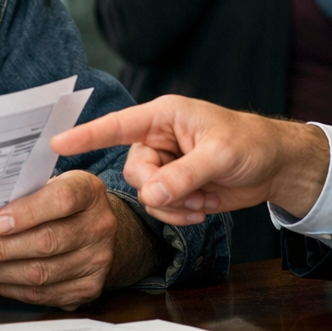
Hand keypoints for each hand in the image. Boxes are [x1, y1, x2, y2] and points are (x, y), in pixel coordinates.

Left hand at [0, 171, 119, 308]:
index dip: (28, 212)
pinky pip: (43, 295)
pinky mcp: (89, 289)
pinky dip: (12, 289)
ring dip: (0, 273)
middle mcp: (99, 226)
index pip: (62, 199)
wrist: (97, 230)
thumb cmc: (64, 205)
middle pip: (47, 242)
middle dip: (1, 249)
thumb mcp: (53, 185)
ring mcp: (97, 261)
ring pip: (41, 274)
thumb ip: (26, 194)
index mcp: (90, 191)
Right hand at [52, 96, 327, 224]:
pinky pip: (160, 207)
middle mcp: (158, 139)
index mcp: (163, 116)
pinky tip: (203, 208)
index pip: (117, 125)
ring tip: (203, 201)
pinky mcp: (174, 186)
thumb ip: (183, 175)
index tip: (57, 144)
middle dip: (160, 189)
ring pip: (146, 194)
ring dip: (173, 206)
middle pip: (135, 171)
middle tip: (192, 194)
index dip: (86, 135)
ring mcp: (165, 165)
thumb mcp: (219, 156)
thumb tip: (151, 194)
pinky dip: (180, 214)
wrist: (274, 166)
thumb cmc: (250, 144)